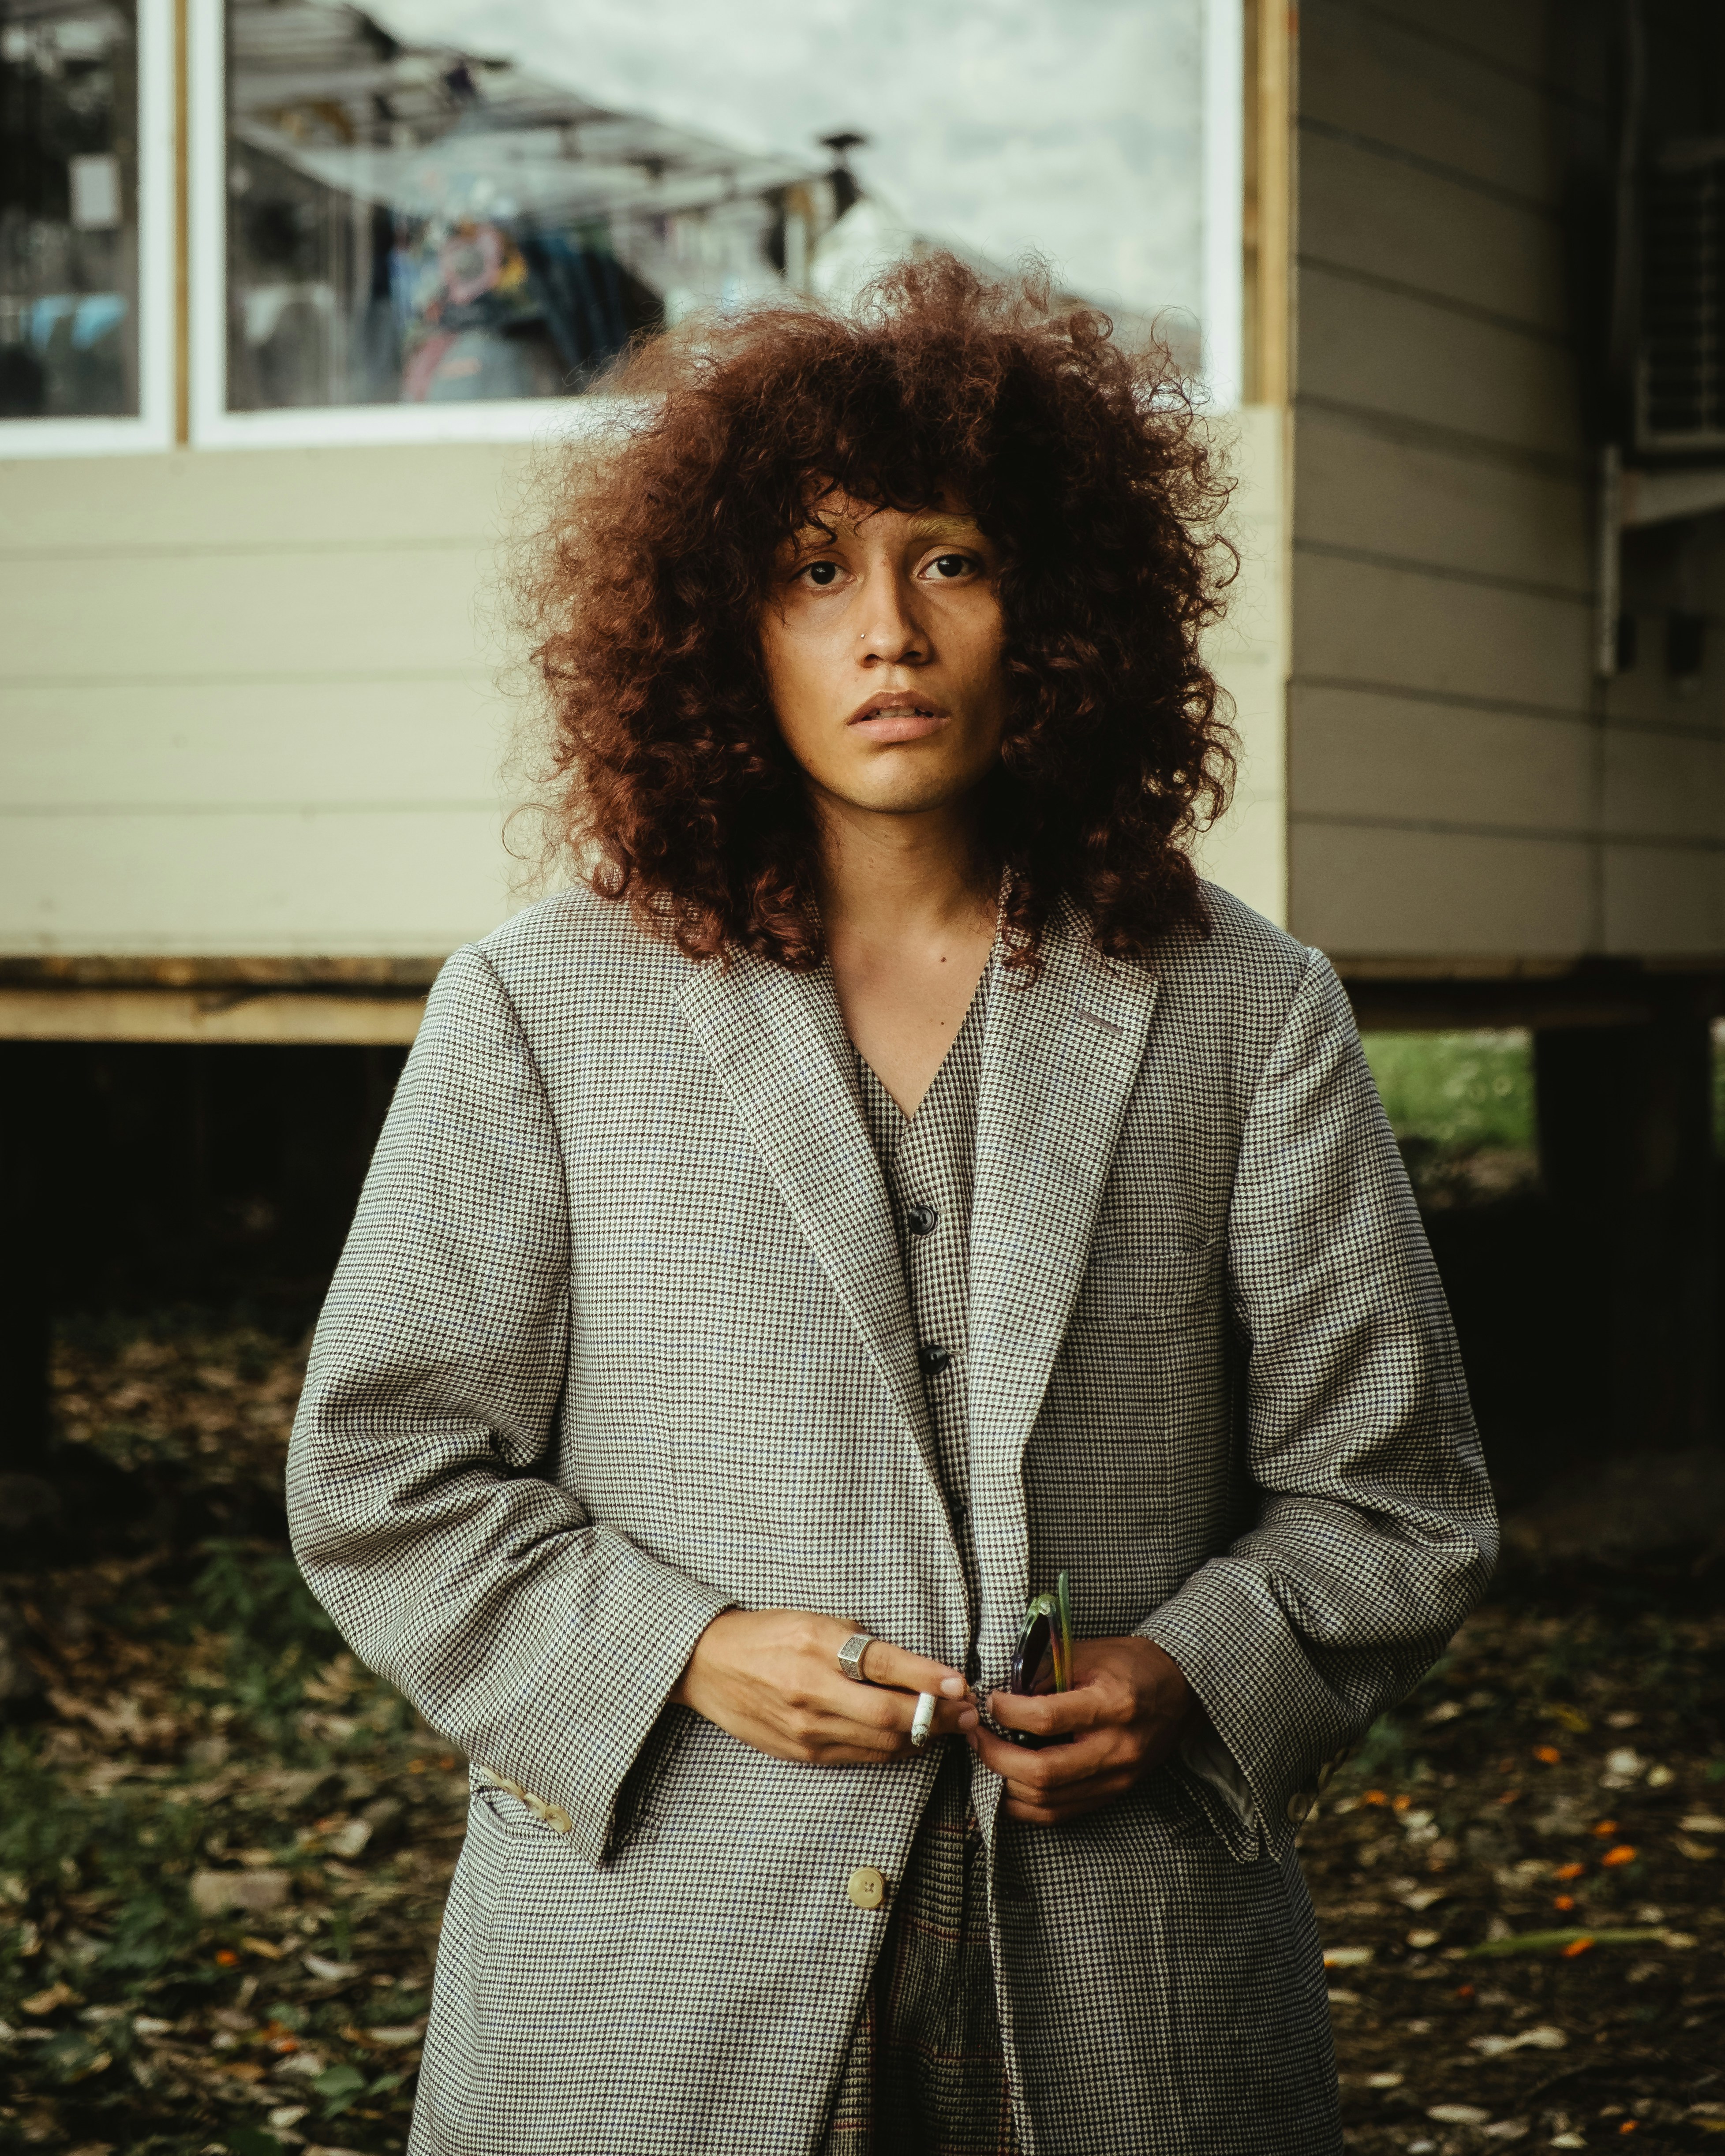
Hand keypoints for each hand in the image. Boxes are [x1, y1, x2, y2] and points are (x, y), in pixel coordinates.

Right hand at [671, 1610, 977, 1764]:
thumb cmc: (769, 1635)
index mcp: (816, 1645)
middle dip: (938, 1716)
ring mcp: (805, 1728)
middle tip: (966, 1713)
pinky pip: (860, 1757)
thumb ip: (864, 1645)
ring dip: (922, 1737)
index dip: (929, 1677)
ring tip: (949, 1726)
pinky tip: (910, 1739)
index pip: (884, 1664)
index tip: (962, 1684)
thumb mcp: (817, 1621)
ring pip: (880, 1742)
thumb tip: (918, 1670)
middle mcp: (811, 1690)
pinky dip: (891, 1750)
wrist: (710, 1665)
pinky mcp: (801, 1753)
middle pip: (890, 1714)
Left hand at [968, 1636, 1193, 1824]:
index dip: (1008, 1713)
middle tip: (975, 1735)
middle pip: (1044, 1772)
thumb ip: (1046, 1672)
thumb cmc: (1131, 1665)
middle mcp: (1117, 1749)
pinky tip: (1007, 1783)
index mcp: (1113, 1706)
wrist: (1178, 1690)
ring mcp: (1116, 1779)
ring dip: (1005, 1784)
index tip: (989, 1701)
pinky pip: (1060, 1812)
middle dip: (997, 1757)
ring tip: (985, 1757)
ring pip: (1048, 1801)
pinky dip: (1026, 1804)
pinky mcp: (1113, 1794)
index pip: (1047, 1719)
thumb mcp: (1089, 1653)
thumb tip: (1002, 1693)